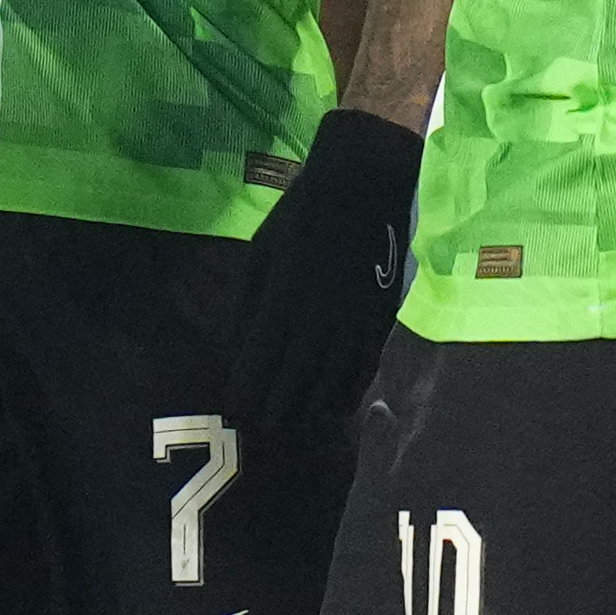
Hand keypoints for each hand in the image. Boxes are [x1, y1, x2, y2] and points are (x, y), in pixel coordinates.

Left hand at [226, 106, 423, 429]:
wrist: (362, 184)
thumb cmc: (302, 213)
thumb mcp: (261, 252)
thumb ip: (249, 303)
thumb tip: (238, 345)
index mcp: (280, 301)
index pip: (257, 363)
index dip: (245, 392)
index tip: (236, 409)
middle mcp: (316, 319)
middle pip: (292, 382)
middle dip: (274, 411)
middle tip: (264, 430)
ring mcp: (351, 320)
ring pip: (330, 382)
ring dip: (310, 410)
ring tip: (297, 427)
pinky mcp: (379, 316)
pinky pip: (365, 365)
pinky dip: (350, 391)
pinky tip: (338, 406)